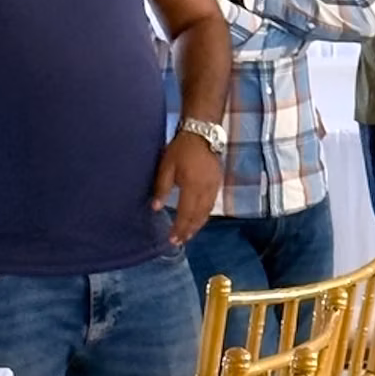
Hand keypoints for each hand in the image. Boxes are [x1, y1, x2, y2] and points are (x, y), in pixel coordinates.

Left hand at [152, 130, 222, 245]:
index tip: (172, 239)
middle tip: (180, 241)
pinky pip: (211, 204)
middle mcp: (206, 190)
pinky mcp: (218, 183)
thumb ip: (162, 188)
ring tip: (189, 234)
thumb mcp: (166, 166)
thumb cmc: (181, 149)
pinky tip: (199, 218)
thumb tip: (156, 208)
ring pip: (207, 212)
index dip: (179, 228)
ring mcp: (214, 187)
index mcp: (192, 186)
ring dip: (198, 225)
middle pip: (198, 217)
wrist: (203, 133)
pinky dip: (204, 215)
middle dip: (189, 230)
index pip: (185, 214)